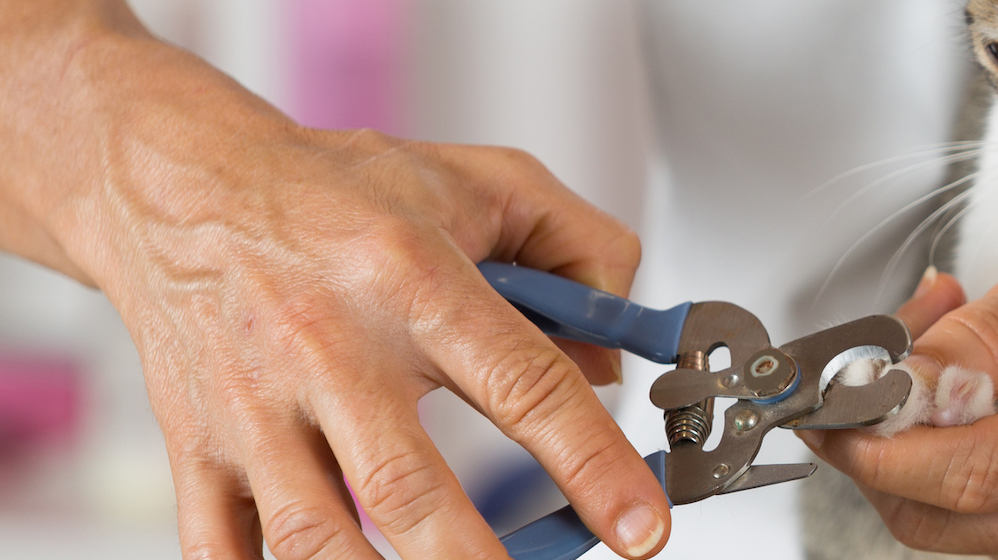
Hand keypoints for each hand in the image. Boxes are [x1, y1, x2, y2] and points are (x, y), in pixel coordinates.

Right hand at [115, 129, 666, 559]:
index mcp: (414, 278)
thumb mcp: (486, 183)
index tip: (642, 527)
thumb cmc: (339, 192)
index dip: (593, 465)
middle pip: (406, 487)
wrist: (182, 182)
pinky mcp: (196, 442)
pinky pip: (219, 543)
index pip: (524, 384)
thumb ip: (582, 252)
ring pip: (313, 533)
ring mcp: (254, 403)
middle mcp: (330, 345)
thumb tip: (618, 357)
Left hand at [804, 228, 997, 556]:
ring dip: (901, 443)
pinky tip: (956, 390)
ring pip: (936, 520)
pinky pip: (963, 514)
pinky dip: (934, 456)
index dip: (878, 443)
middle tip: (867, 353)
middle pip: (932, 515)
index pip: (966, 475)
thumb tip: (900, 384)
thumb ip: (985, 337)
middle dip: (872, 440)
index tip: (826, 398)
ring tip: (931, 347)